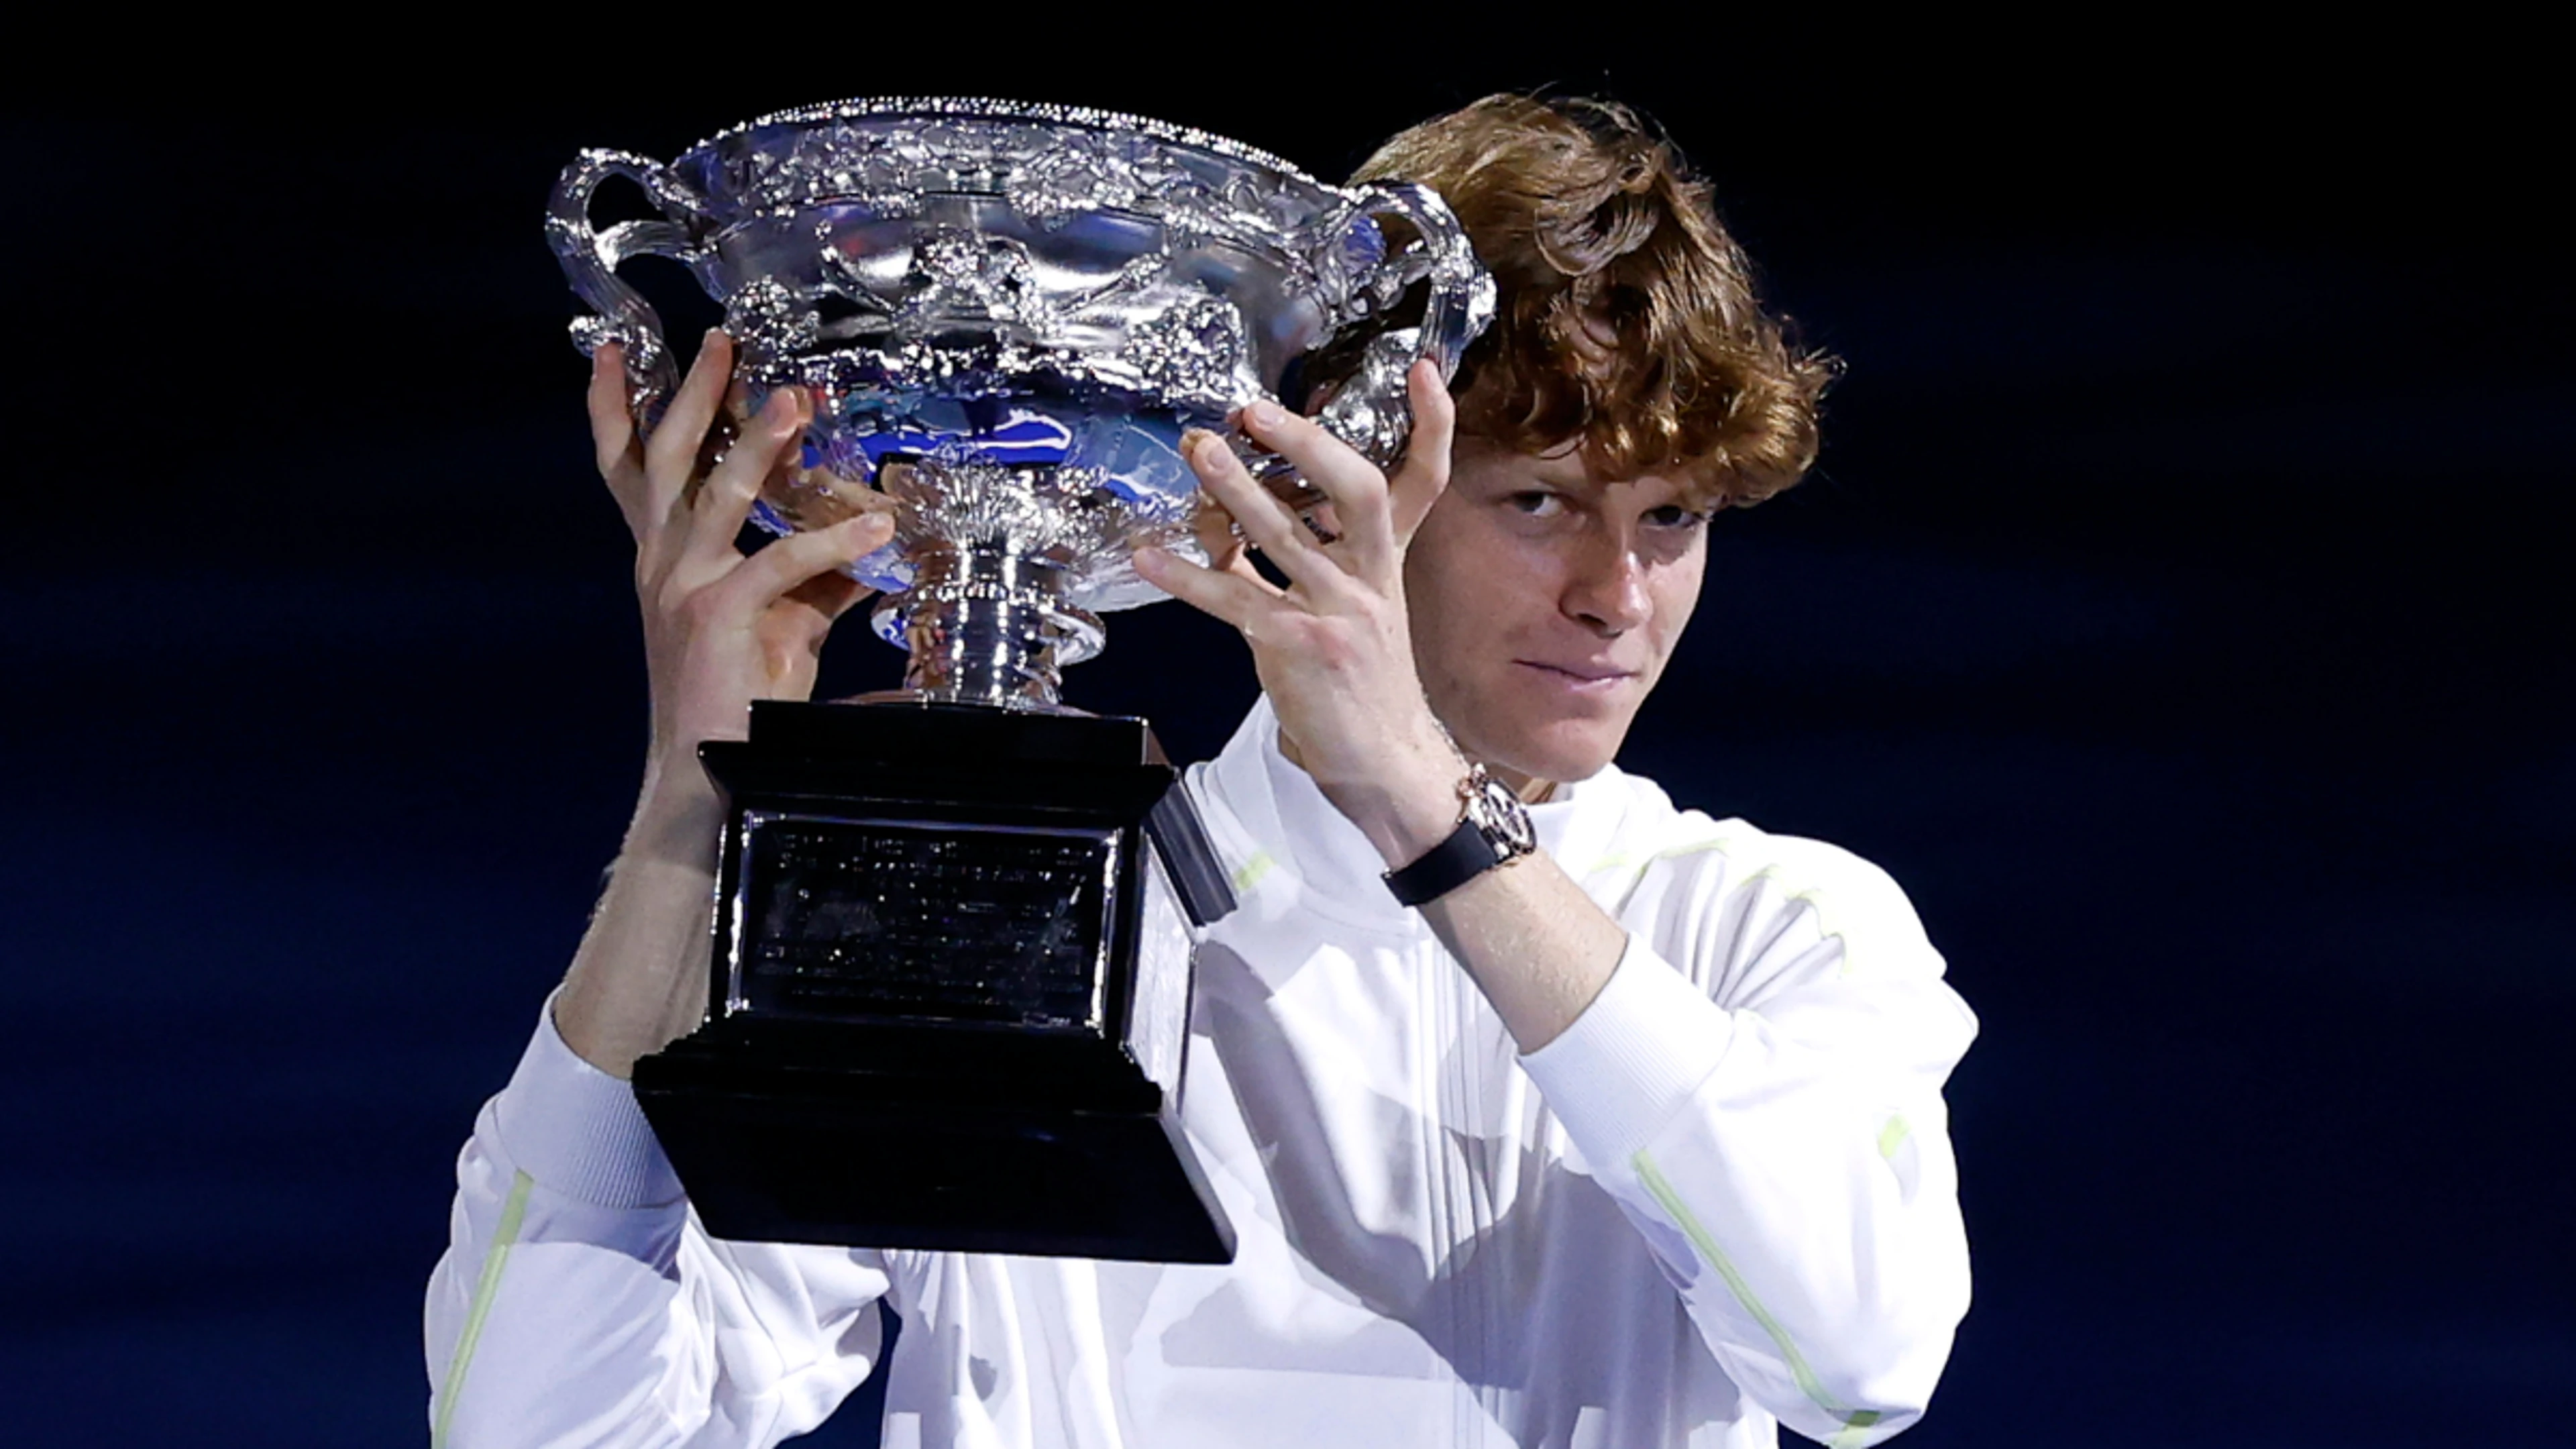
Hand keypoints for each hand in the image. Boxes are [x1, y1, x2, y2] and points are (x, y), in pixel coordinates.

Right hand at [588, 332, 894, 787]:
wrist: (709, 770)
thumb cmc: (740, 694)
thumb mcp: (782, 618)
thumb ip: (816, 573)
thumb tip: (866, 538)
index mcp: (662, 557)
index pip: (627, 469)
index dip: (615, 409)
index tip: (613, 351)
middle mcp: (661, 562)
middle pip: (666, 458)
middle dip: (692, 393)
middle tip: (720, 341)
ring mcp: (683, 586)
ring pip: (716, 493)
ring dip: (758, 444)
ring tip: (793, 400)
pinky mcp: (718, 615)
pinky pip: (780, 563)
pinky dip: (834, 542)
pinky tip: (877, 529)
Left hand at [1134, 361, 1464, 866]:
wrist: (1382, 762)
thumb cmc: (1355, 684)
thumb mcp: (1340, 610)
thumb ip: (1285, 562)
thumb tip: (1219, 519)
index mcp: (1386, 563)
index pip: (1423, 483)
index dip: (1432, 425)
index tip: (1423, 370)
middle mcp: (1372, 578)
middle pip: (1357, 490)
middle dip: (1305, 443)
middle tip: (1253, 411)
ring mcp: (1340, 611)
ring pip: (1285, 535)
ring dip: (1235, 490)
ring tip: (1198, 452)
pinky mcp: (1300, 646)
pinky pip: (1236, 598)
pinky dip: (1188, 575)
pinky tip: (1150, 556)